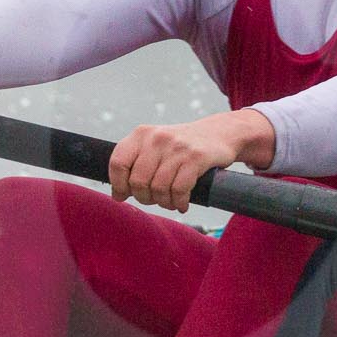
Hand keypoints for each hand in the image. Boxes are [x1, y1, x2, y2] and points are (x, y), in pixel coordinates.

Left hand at [108, 109, 274, 212]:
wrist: (218, 133)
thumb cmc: (181, 147)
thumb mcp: (154, 146)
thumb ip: (134, 166)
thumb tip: (117, 195)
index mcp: (141, 134)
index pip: (117, 163)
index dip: (118, 185)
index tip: (125, 194)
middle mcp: (157, 138)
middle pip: (138, 182)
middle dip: (145, 198)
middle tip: (154, 199)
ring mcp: (177, 147)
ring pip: (159, 188)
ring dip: (164, 203)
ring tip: (171, 202)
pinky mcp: (196, 157)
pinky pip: (179, 190)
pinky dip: (179, 202)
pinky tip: (182, 204)